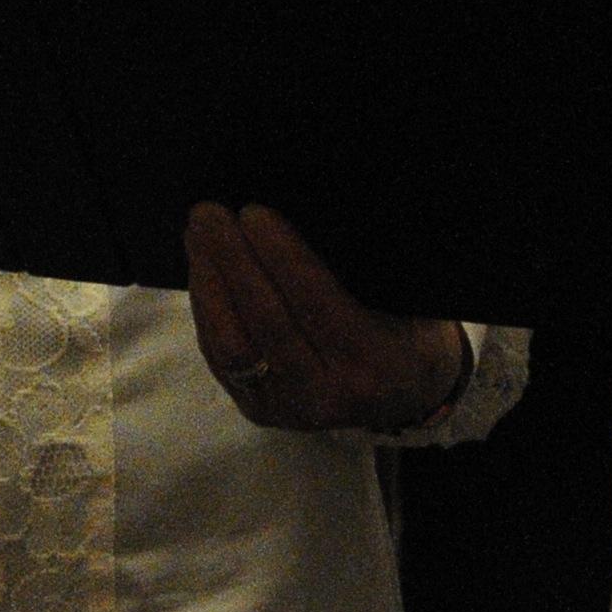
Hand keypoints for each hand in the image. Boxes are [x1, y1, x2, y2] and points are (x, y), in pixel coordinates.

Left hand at [184, 202, 467, 432]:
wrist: (408, 393)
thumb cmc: (409, 325)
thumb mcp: (413, 296)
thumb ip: (372, 262)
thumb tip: (319, 201)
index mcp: (377, 361)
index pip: (318, 304)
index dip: (281, 257)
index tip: (254, 212)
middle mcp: (332, 395)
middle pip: (267, 323)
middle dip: (232, 261)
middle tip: (210, 212)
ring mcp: (291, 410)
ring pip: (233, 344)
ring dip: (209, 282)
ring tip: (198, 233)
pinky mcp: (260, 410)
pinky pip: (221, 357)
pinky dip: (207, 307)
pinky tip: (202, 268)